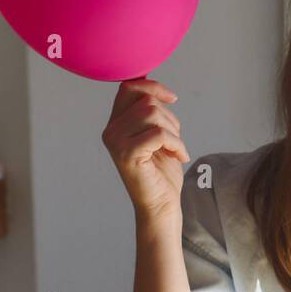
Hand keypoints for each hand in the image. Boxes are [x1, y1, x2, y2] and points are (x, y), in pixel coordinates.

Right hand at [102, 78, 189, 224]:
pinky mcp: (127, 154)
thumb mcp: (158, 133)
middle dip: (169, 118)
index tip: (172, 98)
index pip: (129, 88)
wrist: (161, 205)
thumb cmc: (162, 172)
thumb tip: (154, 86)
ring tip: (176, 149)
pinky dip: (177, 144)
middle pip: (146, 102)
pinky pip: (159, 134)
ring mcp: (116, 142)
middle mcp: (111, 131)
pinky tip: (179, 157)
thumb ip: (151, 112)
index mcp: (116, 123)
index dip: (153, 87)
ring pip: (153, 115)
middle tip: (174, 141)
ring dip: (174, 132)